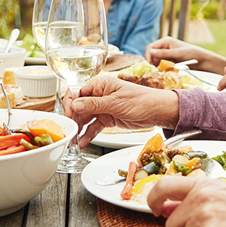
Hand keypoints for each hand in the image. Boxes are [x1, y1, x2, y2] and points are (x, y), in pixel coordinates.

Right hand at [64, 76, 178, 147]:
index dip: (70, 104)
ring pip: (85, 118)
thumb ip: (94, 104)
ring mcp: (104, 107)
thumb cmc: (142, 100)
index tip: (67, 116)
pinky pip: (94, 126)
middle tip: (68, 133)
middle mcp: (101, 95)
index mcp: (102, 84)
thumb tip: (75, 105)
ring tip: (73, 141)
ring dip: (79, 129)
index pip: (78, 92)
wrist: (158, 111)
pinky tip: (83, 142)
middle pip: (79, 107)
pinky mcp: (108, 118)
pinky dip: (88, 134)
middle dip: (73, 120)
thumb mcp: (116, 103)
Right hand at [146, 36, 225, 73]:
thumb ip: (164, 53)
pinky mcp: (169, 61)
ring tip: (161, 72)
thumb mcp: (178, 53)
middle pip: (151, 55)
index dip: (148, 56)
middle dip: (152, 63)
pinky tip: (165, 72)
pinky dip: (161, 69)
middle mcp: (164, 47)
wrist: (203, 60)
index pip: (150, 47)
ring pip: (155, 61)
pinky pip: (161, 65)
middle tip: (156, 71)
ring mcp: (166, 54)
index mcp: (165, 41)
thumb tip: (150, 52)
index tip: (150, 66)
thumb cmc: (192, 54)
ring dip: (156, 67)